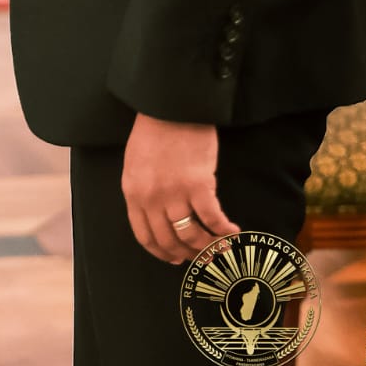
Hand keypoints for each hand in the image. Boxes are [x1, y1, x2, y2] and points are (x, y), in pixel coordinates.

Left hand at [121, 113, 239, 262]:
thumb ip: (142, 191)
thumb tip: (158, 219)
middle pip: (169, 240)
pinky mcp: (198, 185)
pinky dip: (224, 230)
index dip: (162, 252)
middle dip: (186, 254)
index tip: (175, 259)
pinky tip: (233, 231)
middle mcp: (151, 198)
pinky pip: (212, 219)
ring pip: (191, 235)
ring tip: (219, 247)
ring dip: (207, 246)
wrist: (170, 106)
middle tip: (201, 257)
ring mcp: (174, 193)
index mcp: (132, 192)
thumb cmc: (154, 132)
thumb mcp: (135, 164)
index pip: (145, 236)